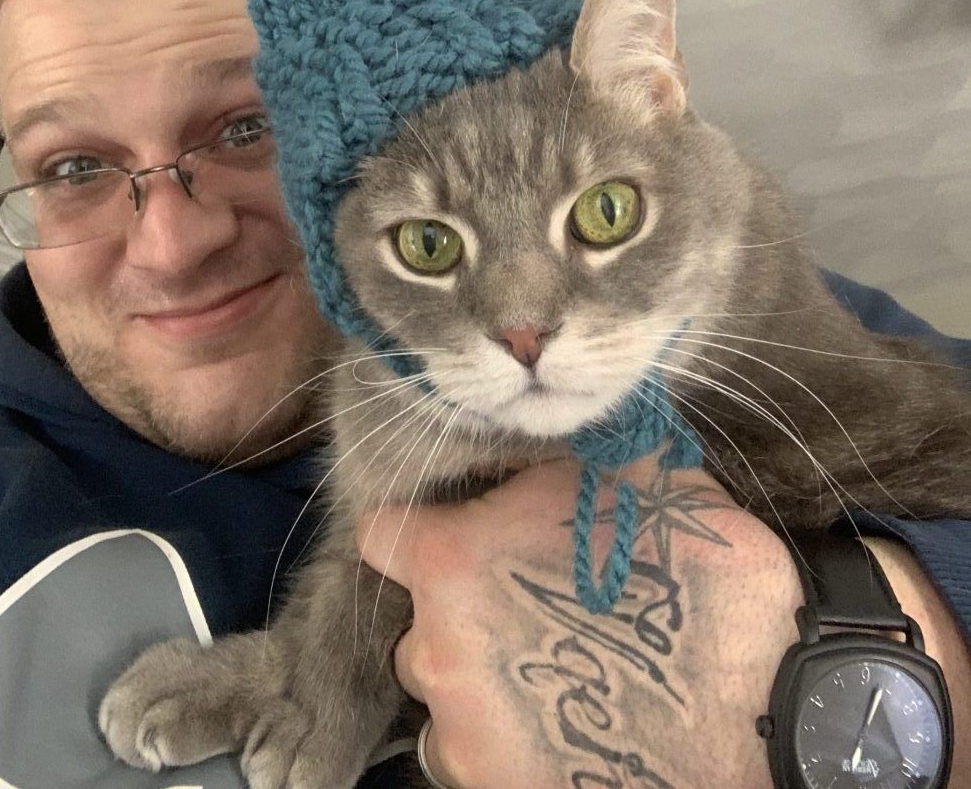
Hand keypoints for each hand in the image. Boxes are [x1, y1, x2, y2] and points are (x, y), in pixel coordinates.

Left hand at [358, 454, 802, 788]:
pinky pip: (475, 750)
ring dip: (485, 672)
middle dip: (468, 604)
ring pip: (446, 687)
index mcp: (455, 563)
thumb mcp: (642, 484)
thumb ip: (582, 449)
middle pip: (420, 615)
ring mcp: (462, 732)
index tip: (460, 530)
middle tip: (538, 601)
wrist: (766, 720)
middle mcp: (438, 647)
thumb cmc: (697, 591)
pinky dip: (507, 734)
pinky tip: (566, 717)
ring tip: (559, 665)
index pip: (383, 530)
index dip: (419, 525)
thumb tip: (578, 399)